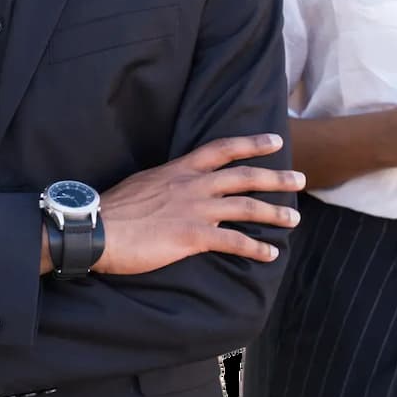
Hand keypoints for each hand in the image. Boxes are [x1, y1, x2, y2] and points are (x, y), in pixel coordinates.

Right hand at [91, 134, 303, 275]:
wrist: (96, 228)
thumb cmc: (112, 210)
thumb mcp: (142, 185)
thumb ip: (165, 186)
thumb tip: (174, 192)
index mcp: (179, 170)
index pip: (221, 149)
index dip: (250, 144)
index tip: (274, 141)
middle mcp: (192, 185)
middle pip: (244, 176)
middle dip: (275, 177)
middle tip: (299, 179)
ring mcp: (194, 210)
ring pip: (246, 207)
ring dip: (274, 213)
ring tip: (294, 219)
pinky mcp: (192, 236)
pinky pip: (234, 242)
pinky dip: (255, 248)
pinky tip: (270, 254)